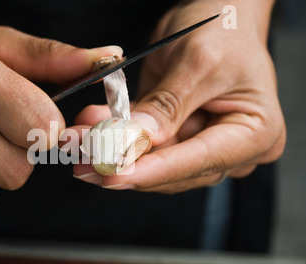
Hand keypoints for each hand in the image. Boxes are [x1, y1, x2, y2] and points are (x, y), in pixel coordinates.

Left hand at [72, 0, 285, 192]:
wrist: (218, 15)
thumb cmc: (223, 29)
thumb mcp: (198, 61)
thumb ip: (167, 105)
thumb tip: (135, 141)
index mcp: (255, 133)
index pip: (199, 160)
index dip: (153, 171)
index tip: (112, 176)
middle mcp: (232, 148)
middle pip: (173, 169)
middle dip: (125, 163)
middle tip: (84, 159)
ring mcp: (203, 144)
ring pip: (153, 161)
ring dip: (113, 152)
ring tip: (80, 142)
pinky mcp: (177, 136)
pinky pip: (143, 143)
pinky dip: (116, 136)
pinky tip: (90, 128)